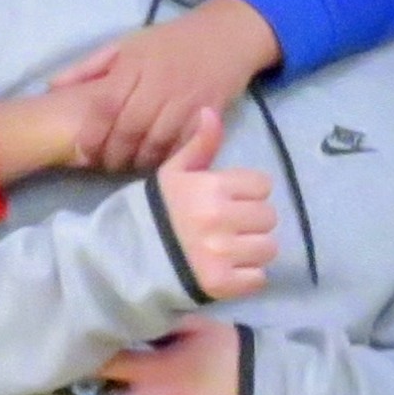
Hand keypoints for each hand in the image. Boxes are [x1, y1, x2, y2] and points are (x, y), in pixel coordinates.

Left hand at [35, 1, 283, 177]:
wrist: (226, 35)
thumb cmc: (170, 41)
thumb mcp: (126, 44)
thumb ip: (88, 66)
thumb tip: (52, 87)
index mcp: (135, 63)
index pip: (106, 105)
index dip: (93, 134)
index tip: (85, 152)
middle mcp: (160, 82)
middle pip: (131, 129)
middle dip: (115, 154)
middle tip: (107, 165)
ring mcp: (187, 99)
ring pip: (158, 142)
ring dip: (140, 161)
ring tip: (130, 166)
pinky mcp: (209, 112)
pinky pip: (185, 144)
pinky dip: (169, 158)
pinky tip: (159, 162)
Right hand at [148, 107, 277, 299]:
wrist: (124, 258)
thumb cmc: (154, 211)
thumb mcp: (173, 173)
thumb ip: (199, 145)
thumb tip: (210, 111)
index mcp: (211, 187)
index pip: (262, 185)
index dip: (249, 192)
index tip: (231, 200)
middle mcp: (219, 218)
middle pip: (269, 217)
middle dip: (252, 221)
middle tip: (231, 227)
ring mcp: (221, 253)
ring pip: (268, 247)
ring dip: (253, 250)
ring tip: (231, 249)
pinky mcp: (221, 284)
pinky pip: (258, 278)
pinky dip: (247, 277)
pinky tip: (228, 269)